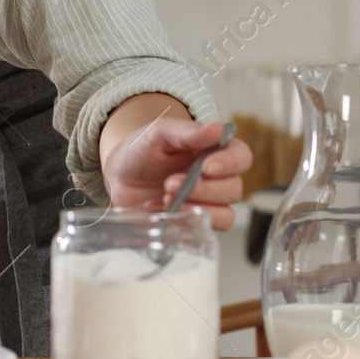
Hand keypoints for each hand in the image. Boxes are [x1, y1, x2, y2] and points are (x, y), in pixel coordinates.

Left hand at [102, 118, 249, 230]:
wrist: (119, 175)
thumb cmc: (142, 150)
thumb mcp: (158, 133)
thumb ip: (186, 132)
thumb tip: (217, 128)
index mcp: (214, 150)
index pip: (241, 156)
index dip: (230, 163)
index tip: (207, 167)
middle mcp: (217, 178)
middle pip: (234, 188)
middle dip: (204, 189)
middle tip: (171, 183)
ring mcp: (207, 202)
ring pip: (226, 214)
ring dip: (199, 208)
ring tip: (167, 198)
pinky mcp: (194, 221)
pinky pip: (207, 230)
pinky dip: (189, 223)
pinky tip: (165, 211)